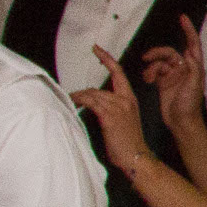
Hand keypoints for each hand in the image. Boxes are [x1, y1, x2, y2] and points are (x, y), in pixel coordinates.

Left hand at [71, 48, 150, 171]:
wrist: (136, 156)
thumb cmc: (128, 142)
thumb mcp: (123, 120)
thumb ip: (111, 108)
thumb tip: (92, 102)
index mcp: (130, 99)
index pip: (118, 73)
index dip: (107, 59)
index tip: (97, 49)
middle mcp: (125, 100)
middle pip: (98, 88)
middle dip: (82, 92)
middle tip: (70, 97)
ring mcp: (118, 107)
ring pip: (92, 94)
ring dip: (78, 98)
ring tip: (69, 105)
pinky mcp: (109, 116)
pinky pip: (90, 102)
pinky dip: (80, 101)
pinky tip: (73, 104)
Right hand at [136, 13, 206, 127]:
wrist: (180, 122)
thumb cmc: (189, 105)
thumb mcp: (194, 85)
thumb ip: (193, 68)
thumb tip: (189, 52)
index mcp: (194, 67)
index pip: (193, 44)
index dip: (188, 30)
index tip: (182, 17)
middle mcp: (184, 68)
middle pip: (169, 52)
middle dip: (157, 53)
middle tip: (147, 58)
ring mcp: (173, 75)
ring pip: (159, 62)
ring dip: (152, 66)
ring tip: (148, 77)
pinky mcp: (163, 82)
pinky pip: (153, 71)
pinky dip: (149, 73)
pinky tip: (147, 80)